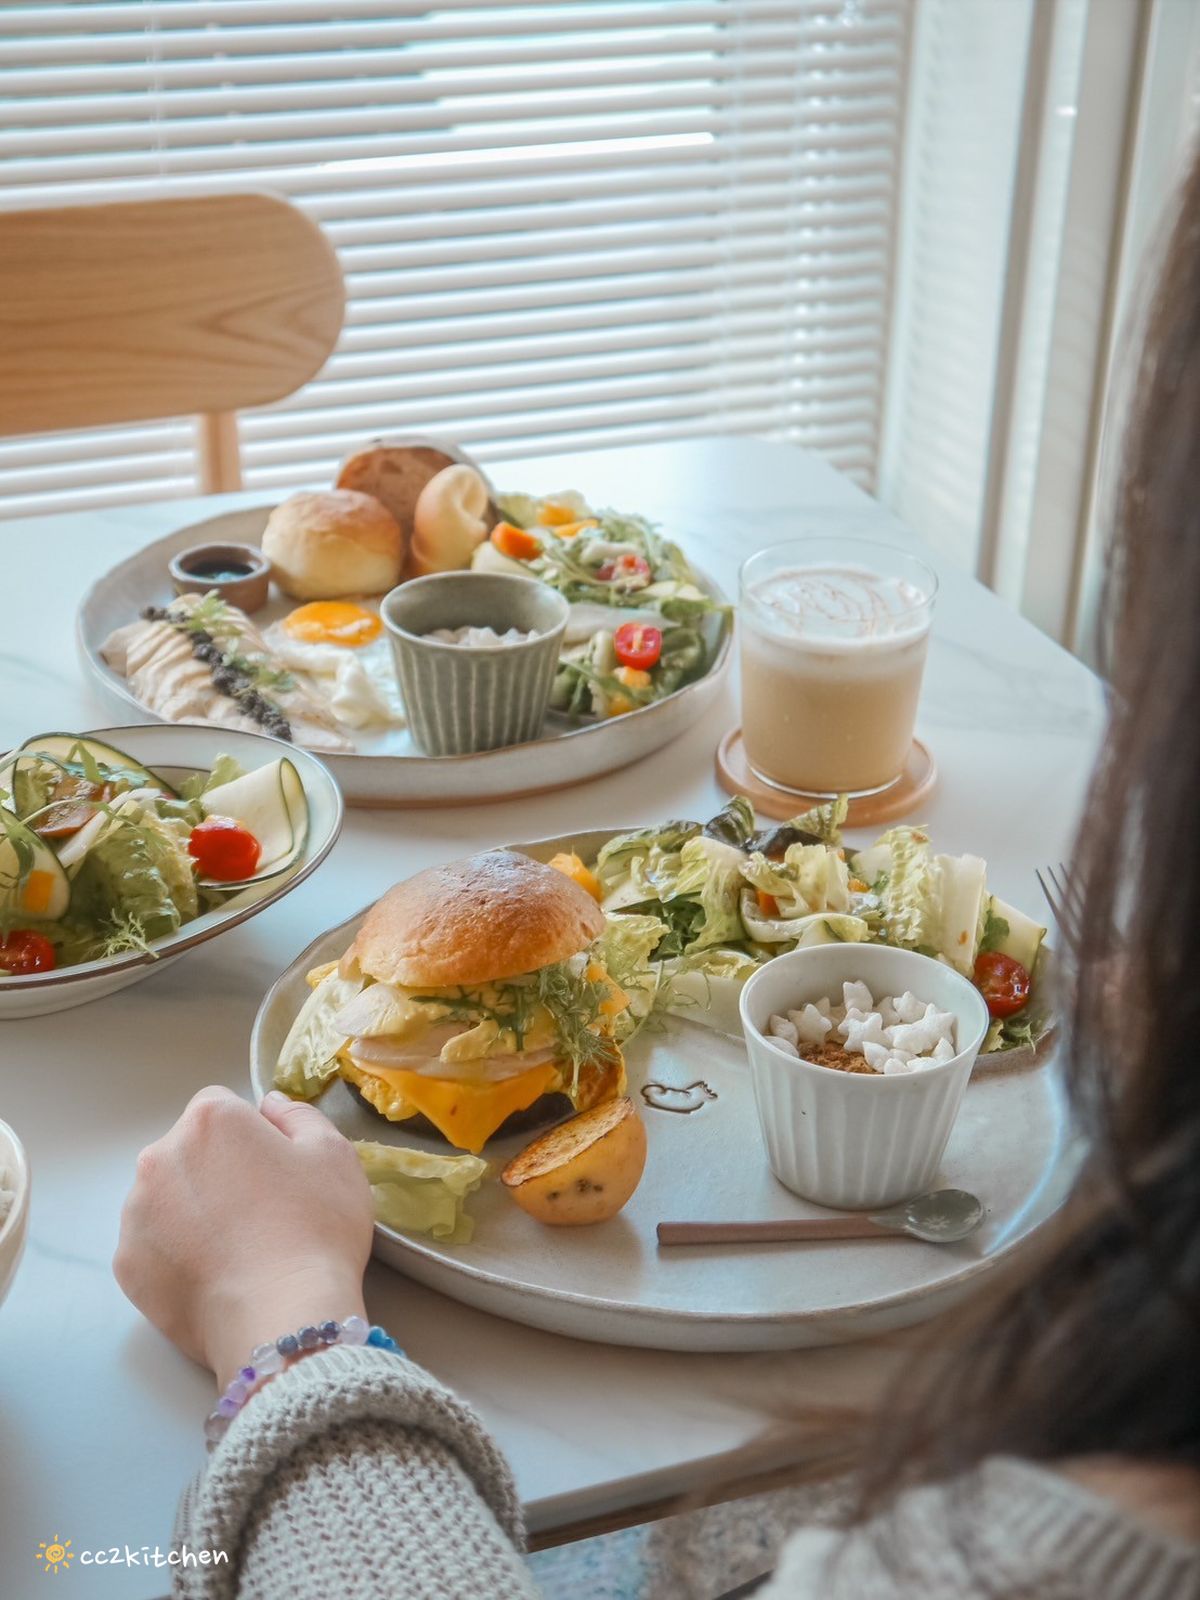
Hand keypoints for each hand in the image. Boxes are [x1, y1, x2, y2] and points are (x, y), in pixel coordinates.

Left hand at [115, 1087, 374, 1387]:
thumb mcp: (333, 1154)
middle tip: (259, 1211)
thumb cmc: (315, 1228)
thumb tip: (269, 1105)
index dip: (252, 1135)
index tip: (275, 1169)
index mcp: (210, 1121)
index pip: (222, 1107)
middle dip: (216, 1170)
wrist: (283, 1318)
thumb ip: (297, 1115)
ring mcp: (136, 1214)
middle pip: (188, 1151)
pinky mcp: (127, 1265)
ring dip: (191, 1211)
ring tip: (236, 1249)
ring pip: (166, 1198)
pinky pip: (153, 1246)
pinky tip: (214, 1276)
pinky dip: (176, 1255)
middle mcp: (160, 1157)